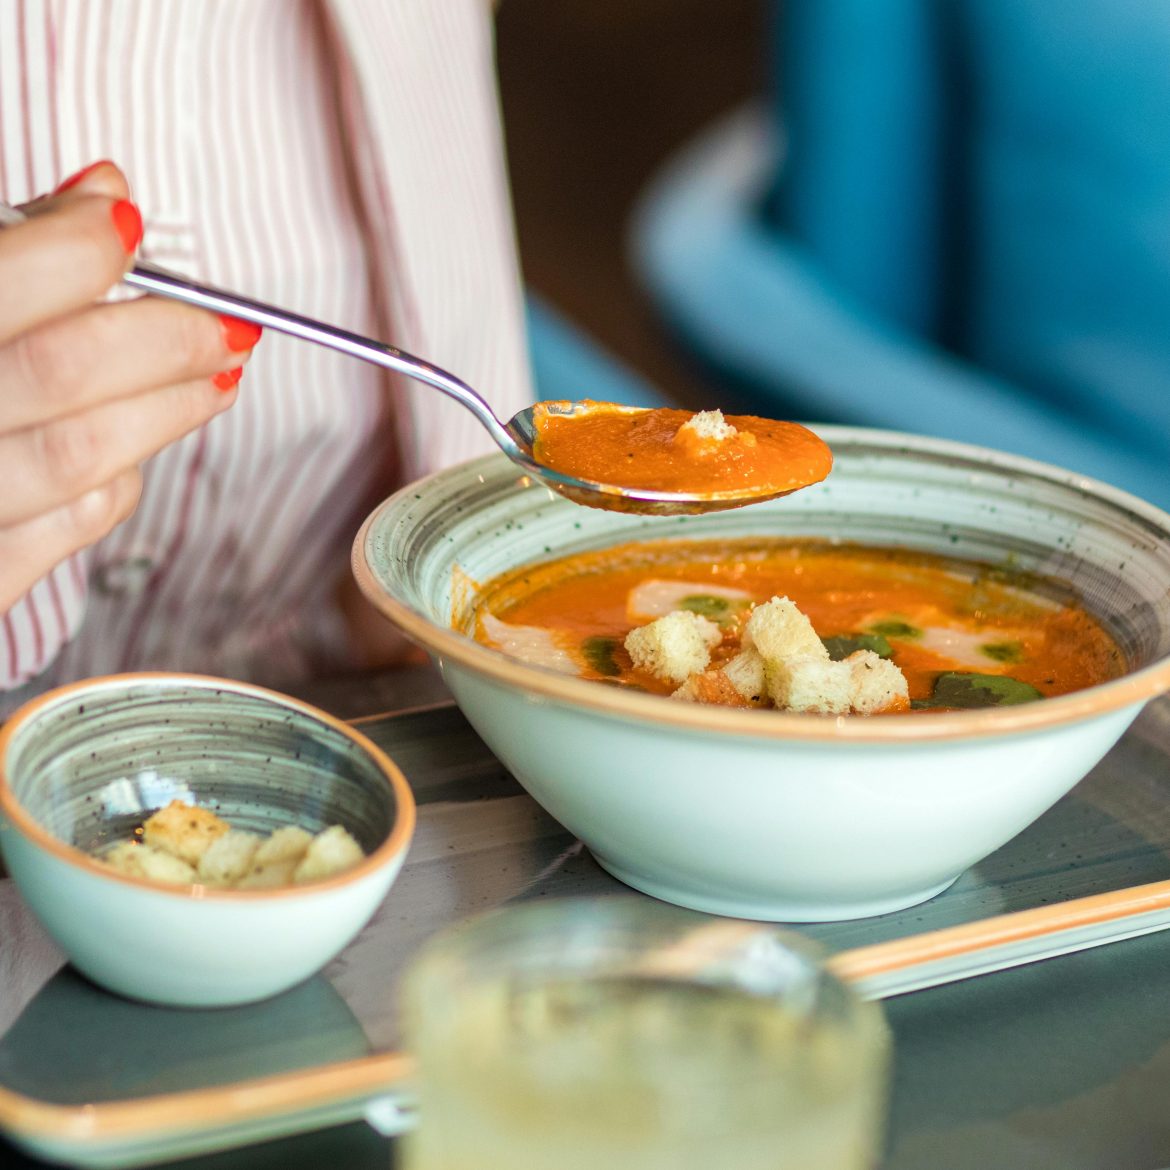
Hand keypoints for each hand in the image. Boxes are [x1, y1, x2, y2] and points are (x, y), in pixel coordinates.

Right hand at [0, 162, 260, 610]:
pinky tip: (133, 456)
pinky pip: (63, 532)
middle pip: (65, 371)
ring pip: (82, 458)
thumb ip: (0, 243)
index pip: (5, 280)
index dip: (81, 246)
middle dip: (168, 341)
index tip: (127, 220)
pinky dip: (114, 488)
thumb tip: (103, 195)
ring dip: (169, 413)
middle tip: (228, 325)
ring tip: (217, 380)